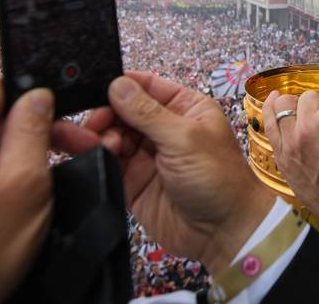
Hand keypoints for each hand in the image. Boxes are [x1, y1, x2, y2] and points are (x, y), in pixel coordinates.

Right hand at [64, 73, 274, 273]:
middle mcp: (163, 127)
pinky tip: (98, 153)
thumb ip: (148, 113)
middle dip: (106, 113)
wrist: (222, 233)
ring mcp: (147, 154)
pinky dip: (98, 154)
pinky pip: (109, 160)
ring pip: (112, 134)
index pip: (146, 86)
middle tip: (96, 123)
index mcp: (184, 107)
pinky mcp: (133, 179)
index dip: (122, 86)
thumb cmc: (219, 180)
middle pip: (123, 109)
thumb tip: (119, 85)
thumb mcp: (185, 138)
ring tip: (106, 144)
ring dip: (101, 135)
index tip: (99, 90)